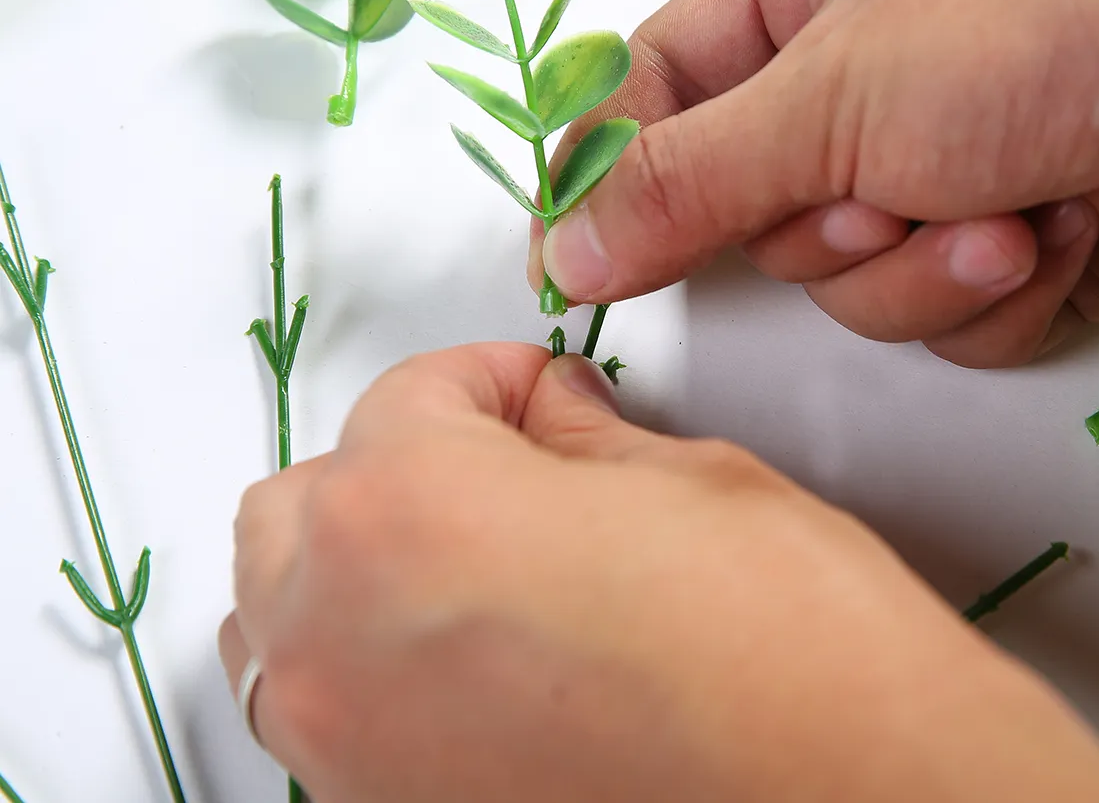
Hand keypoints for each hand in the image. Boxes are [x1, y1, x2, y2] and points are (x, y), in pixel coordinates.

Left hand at [220, 344, 1098, 801]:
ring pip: (279, 610)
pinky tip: (463, 650)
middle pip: (302, 501)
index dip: (488, 377)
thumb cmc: (791, 649)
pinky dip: (362, 657)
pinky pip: (318, 709)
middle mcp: (340, 634)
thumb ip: (576, 438)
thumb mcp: (684, 483)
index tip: (536, 388)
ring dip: (350, 562)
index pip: (406, 393)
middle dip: (397, 461)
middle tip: (497, 462)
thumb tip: (546, 414)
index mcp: (409, 509)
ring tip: (462, 556)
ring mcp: (345, 747)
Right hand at [529, 0, 1098, 366]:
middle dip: (817, 224)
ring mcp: (928, 159)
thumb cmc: (1052, 21)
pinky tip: (1048, 233)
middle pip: (747, 204)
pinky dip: (980, 293)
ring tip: (996, 208)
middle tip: (874, 192)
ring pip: (838, 277)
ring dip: (909, 267)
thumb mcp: (835, 92)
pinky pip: (925, 309)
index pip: (655, 85)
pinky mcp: (992, 234)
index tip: (567, 248)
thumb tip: (568, 243)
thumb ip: (686, 178)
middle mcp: (862, 72)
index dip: (608, 168)